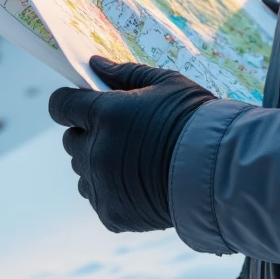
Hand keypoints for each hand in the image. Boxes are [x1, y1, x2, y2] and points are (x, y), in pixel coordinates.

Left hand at [48, 58, 214, 233]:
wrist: (219, 172)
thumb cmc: (195, 119)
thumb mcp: (167, 83)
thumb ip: (126, 73)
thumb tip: (95, 64)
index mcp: (105, 114)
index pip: (60, 105)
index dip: (69, 103)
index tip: (83, 104)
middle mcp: (95, 150)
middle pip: (70, 139)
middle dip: (88, 133)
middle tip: (121, 133)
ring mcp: (101, 185)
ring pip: (82, 170)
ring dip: (97, 163)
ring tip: (134, 160)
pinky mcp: (110, 214)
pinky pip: (98, 196)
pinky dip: (111, 190)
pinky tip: (139, 182)